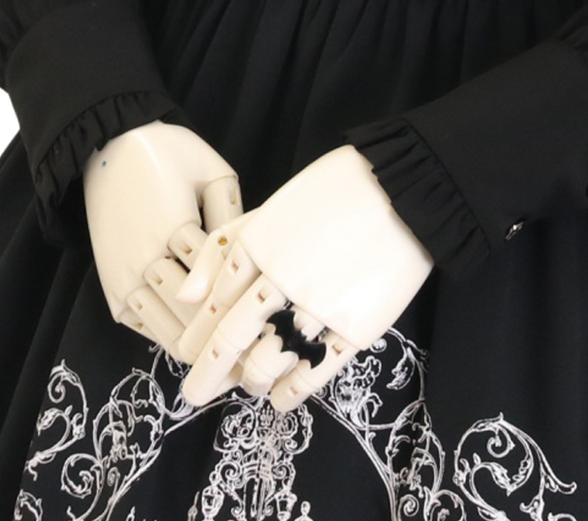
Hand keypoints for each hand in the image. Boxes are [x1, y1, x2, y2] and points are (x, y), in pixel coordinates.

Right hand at [81, 120, 244, 358]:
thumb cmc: (167, 152)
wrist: (106, 147)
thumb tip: (252, 253)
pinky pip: (142, 326)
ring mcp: (125, 276)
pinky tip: (197, 349)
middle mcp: (146, 258)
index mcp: (174, 226)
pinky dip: (168, 339)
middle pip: (193, 317)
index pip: (217, 282)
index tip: (274, 335)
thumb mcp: (211, 170)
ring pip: (167, 331)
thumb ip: (232, 213)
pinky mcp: (110, 285)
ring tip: (233, 369)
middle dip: (227, 342)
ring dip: (199, 351)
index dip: (245, 310)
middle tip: (262, 365)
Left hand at [173, 145, 434, 411]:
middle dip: (207, 375)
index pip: (215, 305)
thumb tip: (184, 296)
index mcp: (258, 245)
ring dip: (251, 381)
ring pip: (268, 362)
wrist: (403, 189)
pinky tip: (280, 398)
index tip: (186, 356)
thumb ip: (225, 248)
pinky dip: (290, 393)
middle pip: (232, 341)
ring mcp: (319, 306)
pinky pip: (312, 375)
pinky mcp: (355, 328)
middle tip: (195, 394)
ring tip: (248, 386)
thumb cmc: (333, 193)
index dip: (198, 337)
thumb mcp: (273, 208)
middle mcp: (281, 279)